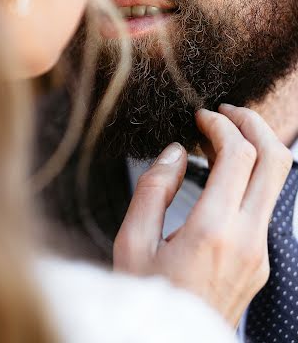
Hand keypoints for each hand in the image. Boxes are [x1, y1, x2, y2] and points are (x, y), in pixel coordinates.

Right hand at [113, 105, 292, 326]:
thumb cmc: (146, 296)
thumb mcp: (132, 243)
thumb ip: (152, 189)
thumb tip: (176, 151)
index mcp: (213, 231)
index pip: (239, 156)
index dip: (222, 125)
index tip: (201, 117)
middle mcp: (248, 239)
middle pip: (276, 161)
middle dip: (254, 124)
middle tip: (227, 111)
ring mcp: (260, 251)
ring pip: (277, 181)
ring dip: (257, 148)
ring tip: (225, 135)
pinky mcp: (261, 260)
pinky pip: (265, 204)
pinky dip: (251, 176)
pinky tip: (224, 172)